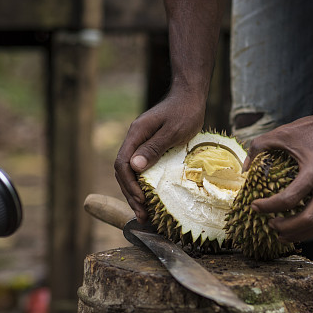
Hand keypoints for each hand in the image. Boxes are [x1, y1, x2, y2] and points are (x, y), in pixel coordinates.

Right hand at [114, 91, 204, 222]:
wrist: (190, 96)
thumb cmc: (185, 111)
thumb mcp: (173, 131)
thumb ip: (154, 148)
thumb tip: (135, 167)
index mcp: (136, 135)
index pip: (122, 164)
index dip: (129, 185)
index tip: (141, 201)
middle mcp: (135, 140)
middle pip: (123, 172)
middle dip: (131, 195)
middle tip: (142, 216)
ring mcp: (141, 144)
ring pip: (130, 173)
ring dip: (135, 193)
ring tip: (144, 214)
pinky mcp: (149, 147)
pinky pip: (141, 169)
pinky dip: (143, 185)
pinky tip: (150, 198)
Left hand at [244, 108, 312, 242]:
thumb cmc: (310, 129)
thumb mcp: (281, 133)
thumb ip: (258, 146)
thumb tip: (244, 170)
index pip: (289, 199)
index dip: (268, 207)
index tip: (254, 206)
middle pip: (308, 219)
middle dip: (286, 228)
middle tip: (269, 225)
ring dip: (301, 234)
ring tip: (282, 235)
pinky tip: (302, 230)